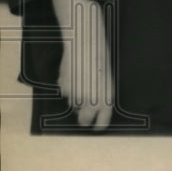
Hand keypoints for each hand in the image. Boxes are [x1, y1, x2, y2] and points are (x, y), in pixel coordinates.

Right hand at [53, 0, 114, 129]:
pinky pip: (65, 93)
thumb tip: (92, 105)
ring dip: (76, 99)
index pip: (103, 119)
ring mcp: (76, 94)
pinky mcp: (64, 87)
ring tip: (82, 82)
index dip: (99, 125)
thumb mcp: (106, 77)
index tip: (96, 128)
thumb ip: (101, 93)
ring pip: (73, 104)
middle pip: (83, 119)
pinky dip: (68, 88)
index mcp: (107, 96)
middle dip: (83, 118)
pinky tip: (73, 74)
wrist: (86, 42)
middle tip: (84, 114)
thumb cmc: (100, 58)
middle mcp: (91, 98)